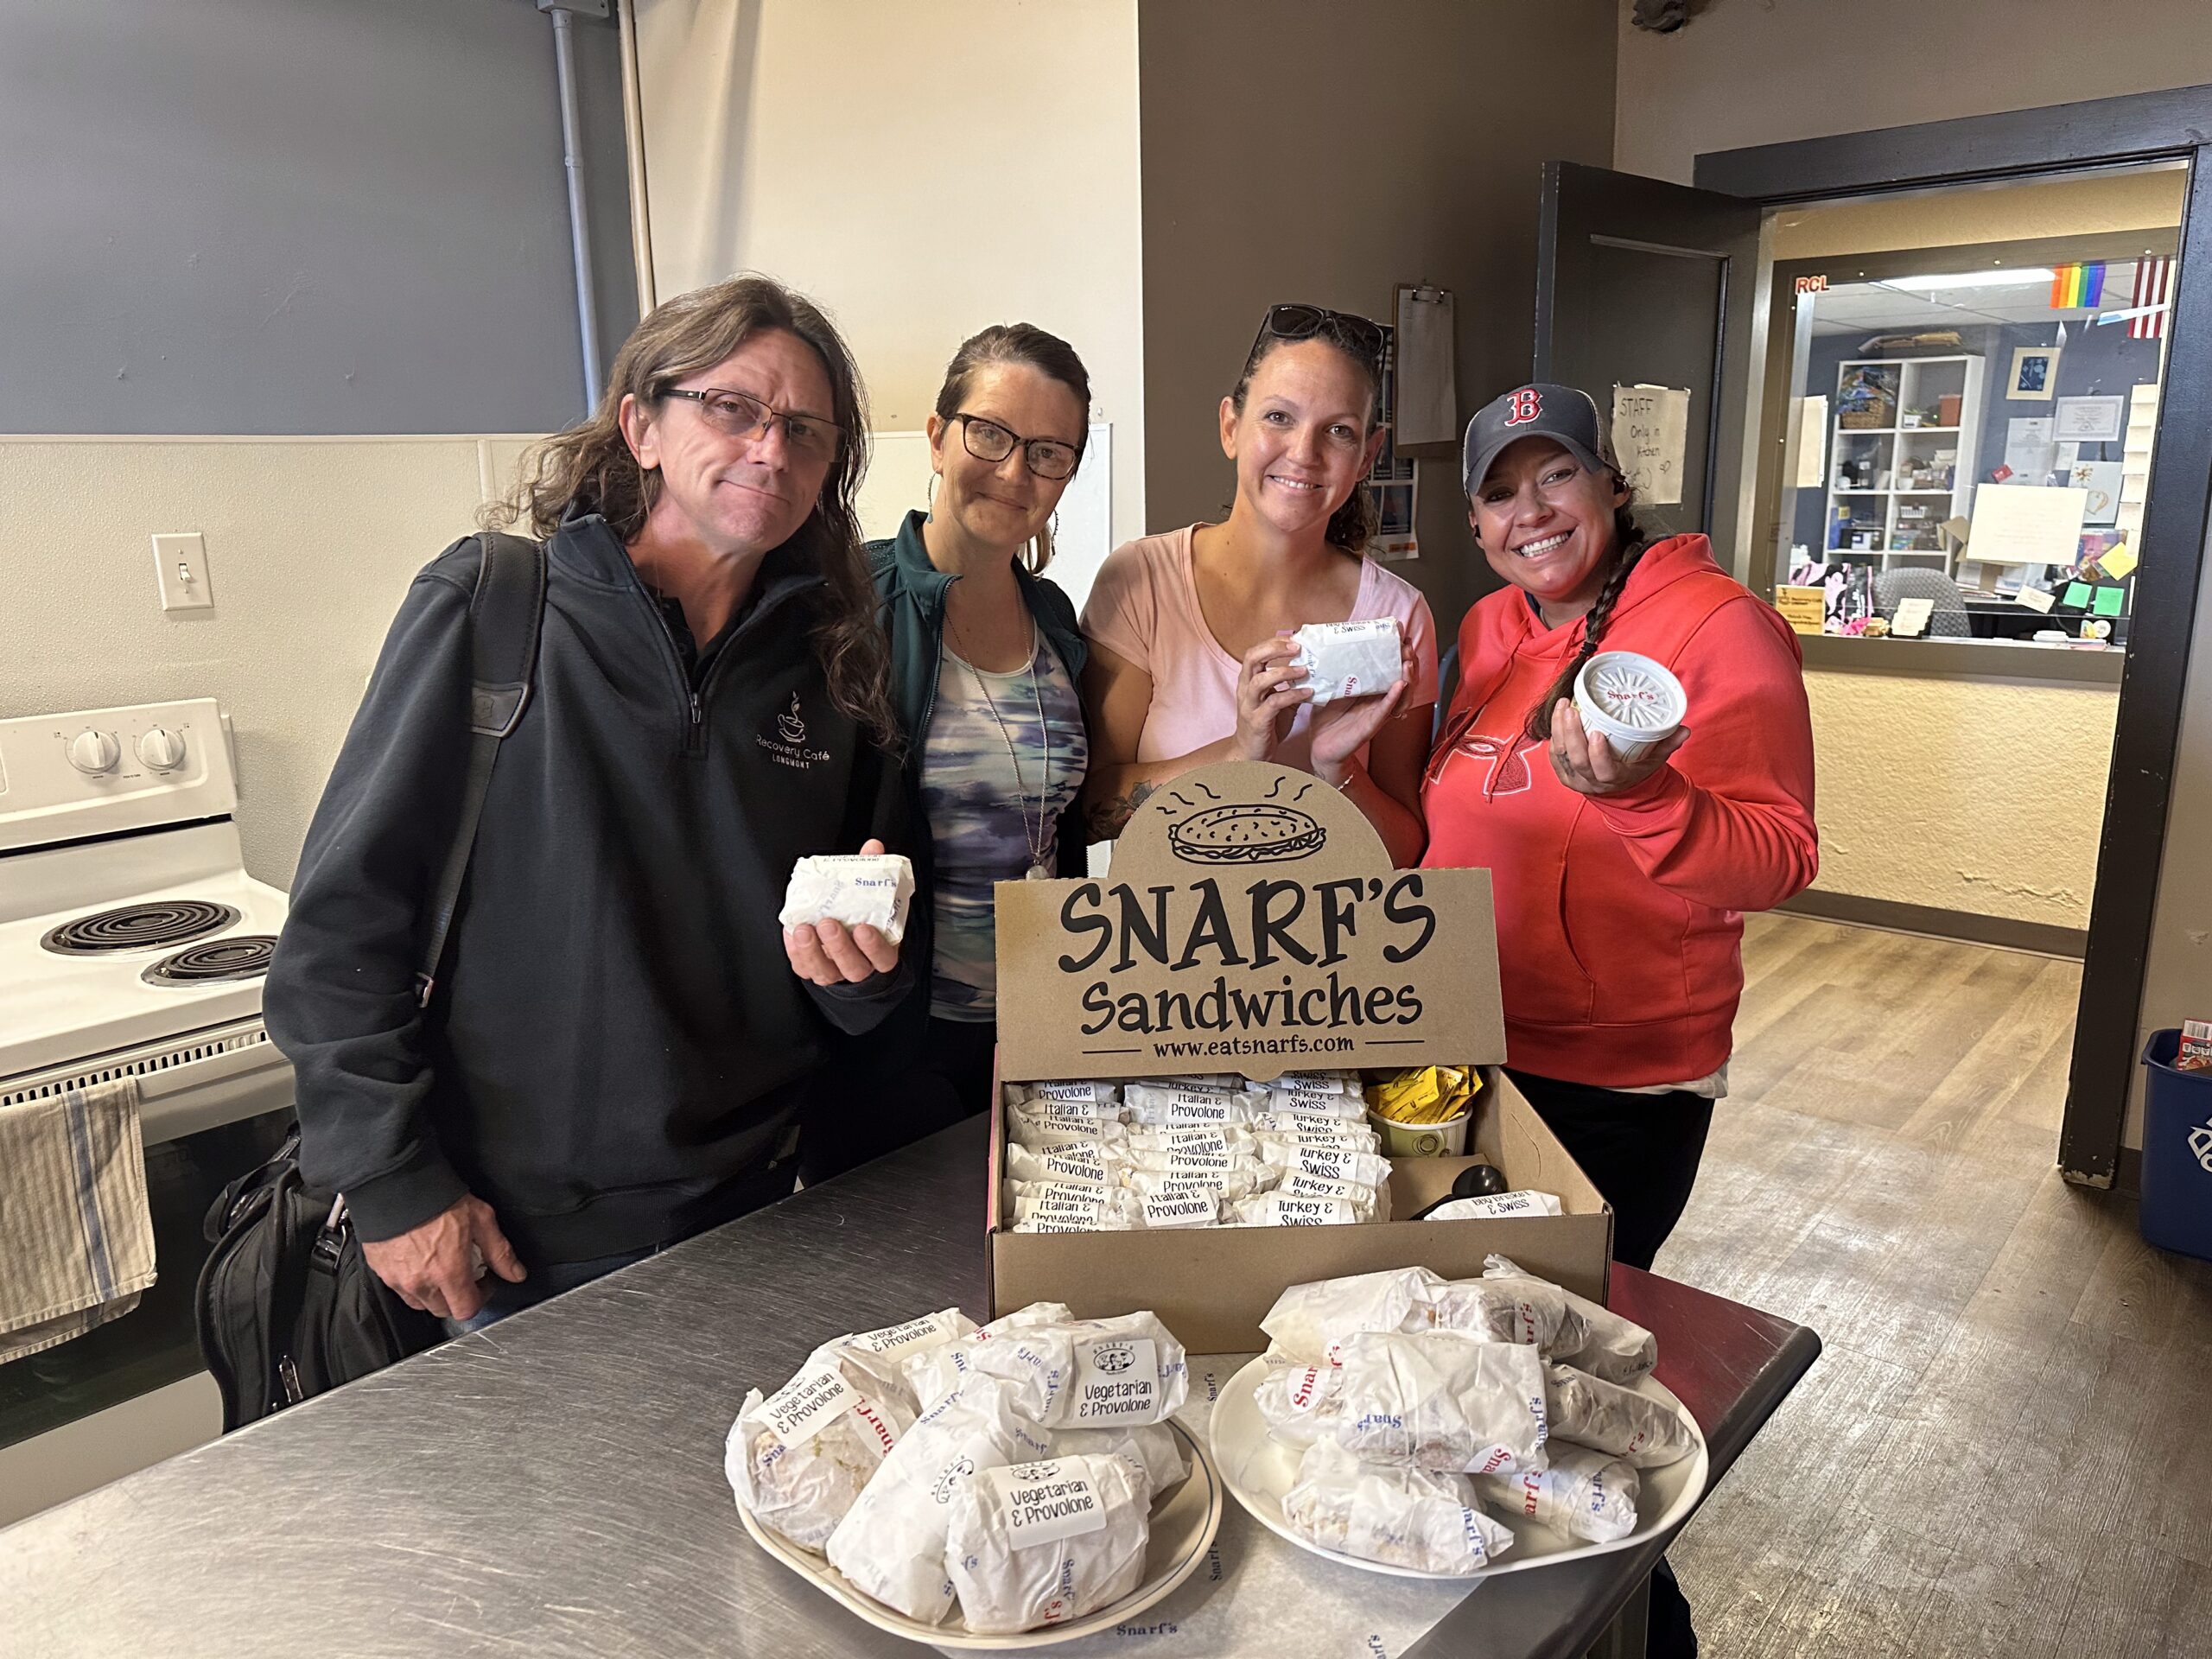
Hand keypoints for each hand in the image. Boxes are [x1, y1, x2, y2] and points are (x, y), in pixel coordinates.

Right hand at [361, 1193, 523, 1321]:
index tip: (484, 1282)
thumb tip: (515, 1273)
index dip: (481, 1298)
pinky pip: (399, 1290)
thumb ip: (500, 1251)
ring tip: (441, 1268)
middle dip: (458, 1297)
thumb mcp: (481, 1219)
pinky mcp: (380, 1270)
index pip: (466, 1309)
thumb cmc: (437, 1198)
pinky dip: (412, 1284)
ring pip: (420, 1303)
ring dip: (435, 1294)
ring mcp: (397, 1279)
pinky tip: (420, 1263)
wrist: (396, 1184)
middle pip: (443, 1310)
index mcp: (448, 1272)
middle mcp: (421, 1282)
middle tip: (465, 1274)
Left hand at [784, 838, 901, 984]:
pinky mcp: (813, 969)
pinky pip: (803, 966)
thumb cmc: (863, 915)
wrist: (848, 938)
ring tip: (804, 928)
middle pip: (852, 966)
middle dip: (839, 946)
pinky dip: (795, 950)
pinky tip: (792, 932)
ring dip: (812, 951)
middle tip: (828, 923)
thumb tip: (873, 847)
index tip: (863, 928)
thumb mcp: (872, 896)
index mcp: (881, 952)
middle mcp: (859, 966)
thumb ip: (872, 872)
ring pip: (825, 971)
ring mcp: (835, 971)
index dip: (874, 946)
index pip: (883, 956)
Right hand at [1233, 633, 1310, 761]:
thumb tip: (1314, 670)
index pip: (1256, 652)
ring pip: (1260, 680)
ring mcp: (1249, 705)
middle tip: (1297, 647)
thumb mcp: (1280, 701)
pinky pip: (1273, 703)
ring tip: (1304, 670)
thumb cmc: (1266, 725)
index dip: (1273, 642)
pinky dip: (1291, 695)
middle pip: (1252, 658)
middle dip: (1274, 649)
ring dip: (1284, 671)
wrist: (1251, 754)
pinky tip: (1307, 692)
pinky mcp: (1257, 721)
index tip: (1295, 638)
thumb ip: (1291, 685)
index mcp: (1249, 681)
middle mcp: (1245, 689)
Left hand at [1310, 634, 1415, 785]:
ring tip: (1408, 662)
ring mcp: (1377, 712)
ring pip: (1401, 694)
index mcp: (1371, 689)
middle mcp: (1378, 700)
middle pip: (1402, 678)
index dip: (1397, 651)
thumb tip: (1330, 643)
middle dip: (1407, 659)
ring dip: (1407, 676)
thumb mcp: (1332, 688)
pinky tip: (1399, 685)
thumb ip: (1335, 670)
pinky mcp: (1371, 725)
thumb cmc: (1328, 719)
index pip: (1390, 667)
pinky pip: (1385, 710)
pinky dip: (1394, 697)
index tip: (1399, 633)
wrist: (1320, 747)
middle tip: (1406, 644)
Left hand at [1547, 700, 1688, 796]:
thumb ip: (1668, 744)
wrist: (1617, 787)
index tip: (1597, 732)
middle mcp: (1590, 782)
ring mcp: (1574, 779)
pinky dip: (1554, 735)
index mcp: (1613, 779)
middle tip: (1571, 709)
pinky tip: (1558, 715)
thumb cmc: (1636, 768)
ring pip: (1561, 755)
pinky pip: (1554, 754)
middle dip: (1571, 734)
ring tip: (1563, 705)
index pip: (1603, 770)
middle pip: (1576, 760)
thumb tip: (1684, 730)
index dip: (1597, 753)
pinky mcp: (1562, 773)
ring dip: (1559, 729)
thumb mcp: (1654, 759)